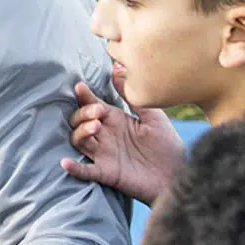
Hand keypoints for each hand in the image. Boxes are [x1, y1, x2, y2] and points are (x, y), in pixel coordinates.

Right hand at [59, 81, 184, 206]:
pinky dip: (74, 167)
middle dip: (83, 114)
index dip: (84, 96)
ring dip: (81, 132)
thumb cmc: (167, 146)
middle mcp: (105, 136)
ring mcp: (104, 154)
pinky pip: (85, 171)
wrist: (179, 175)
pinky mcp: (107, 173)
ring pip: (79, 141)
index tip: (81, 87)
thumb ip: (133, 97)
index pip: (92, 105)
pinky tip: (66, 162)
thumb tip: (117, 69)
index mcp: (115, 120)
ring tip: (95, 127)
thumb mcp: (154, 116)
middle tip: (98, 112)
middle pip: (79, 121)